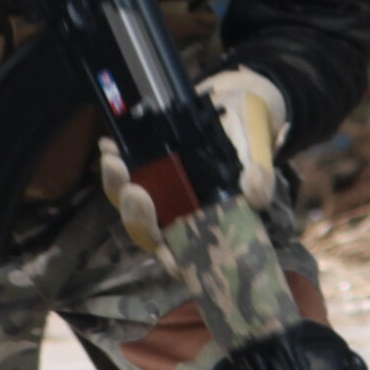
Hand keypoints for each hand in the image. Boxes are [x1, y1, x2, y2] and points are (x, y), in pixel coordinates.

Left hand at [97, 68, 288, 250]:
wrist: (237, 108)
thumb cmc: (248, 144)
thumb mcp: (258, 159)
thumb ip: (260, 179)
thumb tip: (255, 196)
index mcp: (203, 226)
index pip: (183, 256)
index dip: (171, 261)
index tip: (165, 252)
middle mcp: (174, 216)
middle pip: (147, 231)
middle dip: (136, 217)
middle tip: (135, 192)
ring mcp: (156, 193)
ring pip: (128, 203)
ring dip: (117, 186)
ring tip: (114, 161)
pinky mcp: (143, 169)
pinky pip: (122, 171)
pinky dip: (114, 159)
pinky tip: (109, 144)